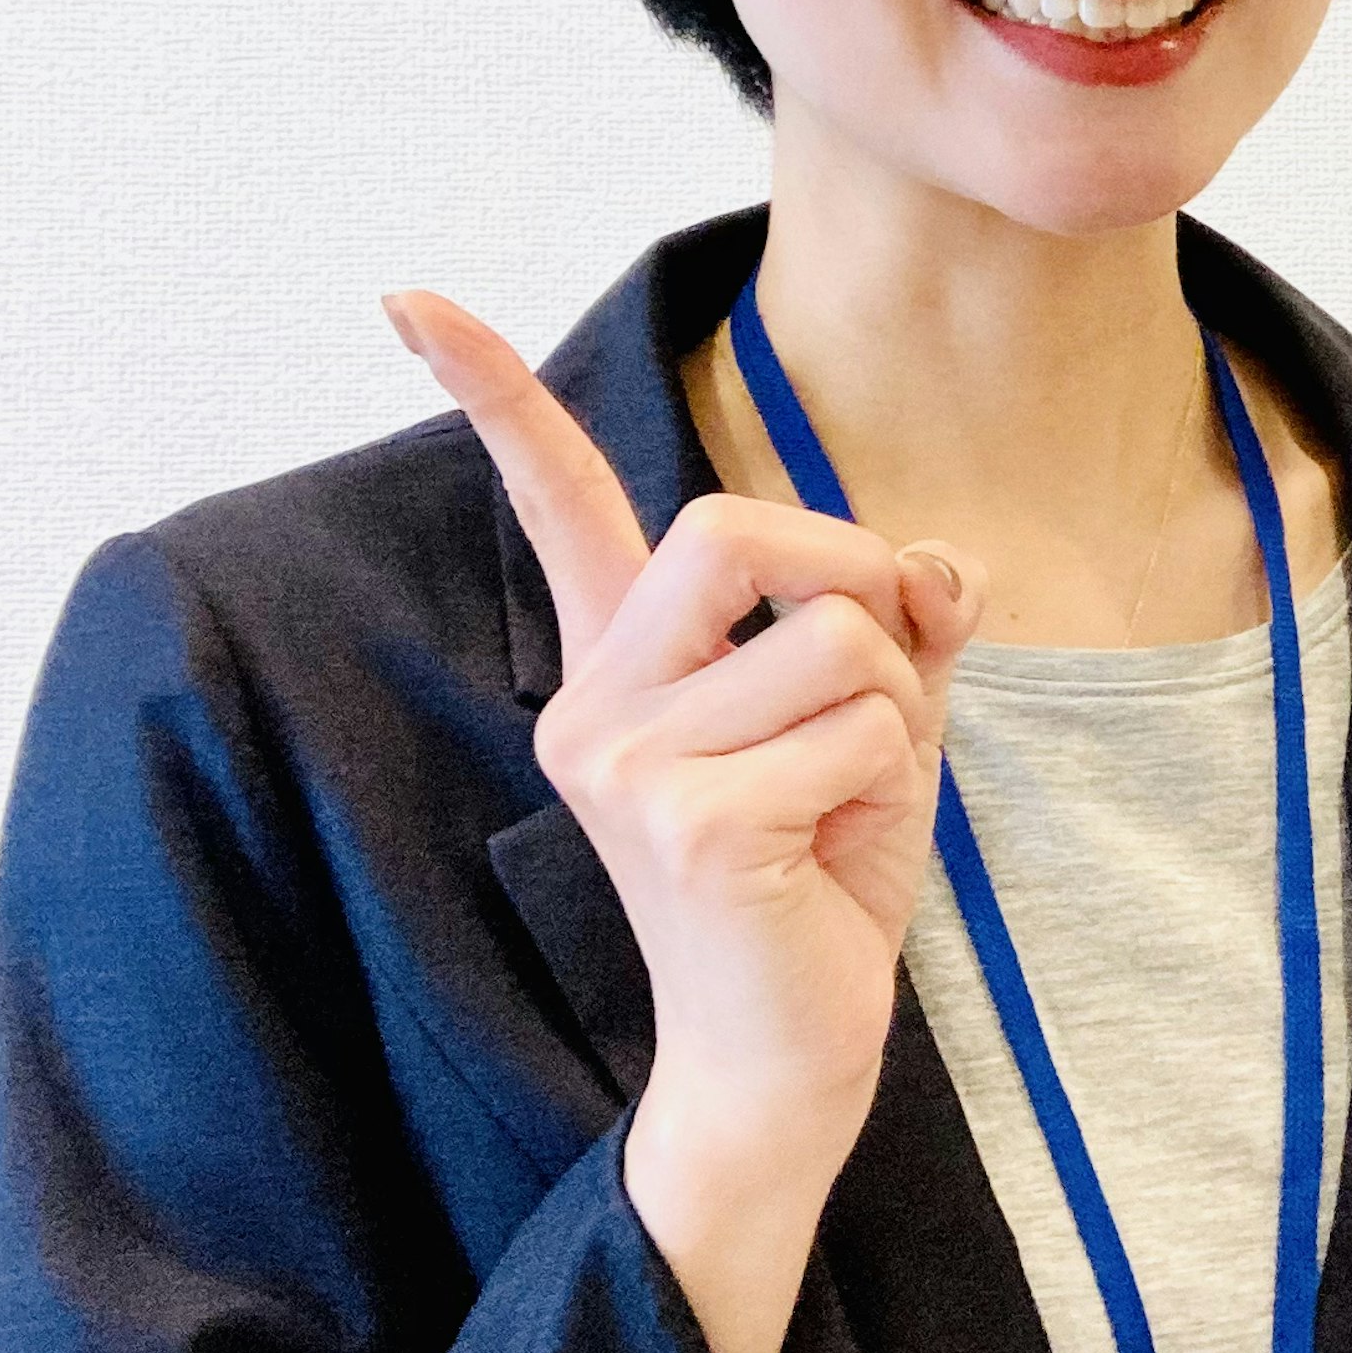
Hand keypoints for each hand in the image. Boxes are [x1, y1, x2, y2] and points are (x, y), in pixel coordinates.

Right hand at [384, 287, 983, 1352]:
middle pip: (735, 526)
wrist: (792, 1057)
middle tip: (880, 679)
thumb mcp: (876, 727)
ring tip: (843, 807)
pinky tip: (831, 858)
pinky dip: (895, 781)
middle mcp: (593, 703)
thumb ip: (900, 625)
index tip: (405, 295)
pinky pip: (864, 725)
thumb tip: (945, 562)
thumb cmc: (822, 885)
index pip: (556, 503)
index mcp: (622, 665)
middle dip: (853, 574)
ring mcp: (624, 764)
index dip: (491, 394)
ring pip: (840, 636)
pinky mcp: (687, 825)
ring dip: (897, 714)